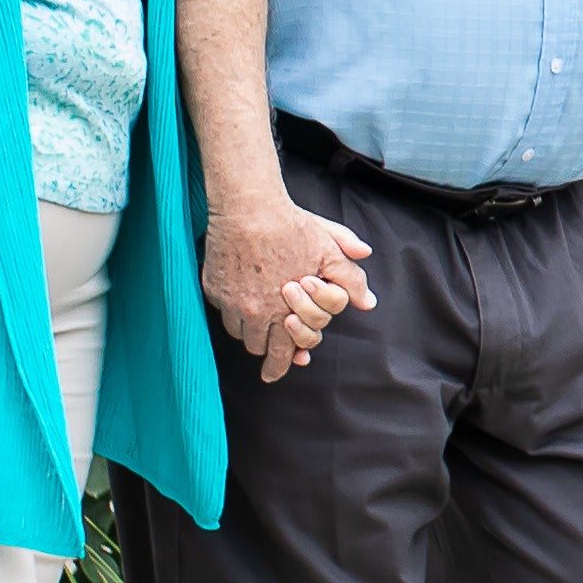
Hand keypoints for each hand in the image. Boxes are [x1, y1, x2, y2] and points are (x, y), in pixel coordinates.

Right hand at [205, 183, 374, 384]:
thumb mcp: (330, 250)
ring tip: (260, 328)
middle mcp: (258, 313)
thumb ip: (349, 279)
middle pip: (262, 350)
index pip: (290, 349)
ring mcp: (233, 304)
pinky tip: (243, 304)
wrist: (249, 209)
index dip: (291, 359)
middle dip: (271, 362)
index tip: (294, 362)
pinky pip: (224, 315)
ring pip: (242, 335)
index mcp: (289, 309)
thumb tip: (368, 303)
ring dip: (252, 334)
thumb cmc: (292, 228)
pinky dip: (234, 315)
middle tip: (271, 373)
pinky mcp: (214, 292)